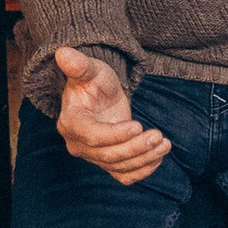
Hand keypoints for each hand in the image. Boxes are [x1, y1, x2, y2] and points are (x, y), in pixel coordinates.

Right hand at [54, 47, 171, 186]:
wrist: (100, 96)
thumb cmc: (93, 81)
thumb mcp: (90, 70)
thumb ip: (79, 64)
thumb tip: (63, 52)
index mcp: (71, 122)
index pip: (92, 136)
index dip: (115, 135)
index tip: (139, 126)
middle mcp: (78, 144)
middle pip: (108, 155)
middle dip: (136, 148)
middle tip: (158, 135)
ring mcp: (92, 156)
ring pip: (118, 167)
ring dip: (144, 158)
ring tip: (164, 144)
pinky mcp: (107, 162)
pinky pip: (123, 176)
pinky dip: (142, 171)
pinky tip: (158, 158)